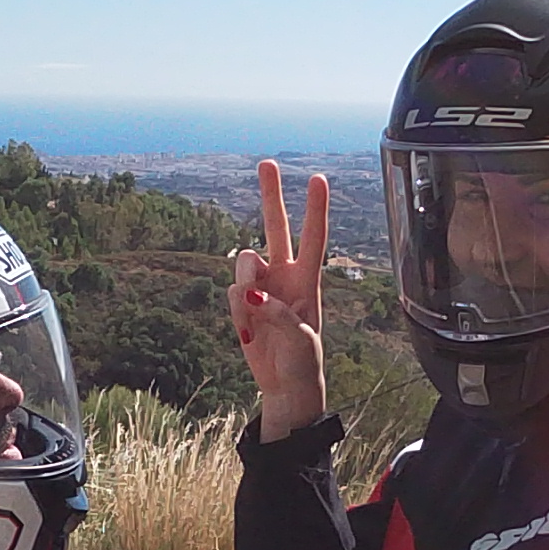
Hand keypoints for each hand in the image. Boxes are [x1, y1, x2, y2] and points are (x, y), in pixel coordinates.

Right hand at [229, 159, 330, 441]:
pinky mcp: (241, 303)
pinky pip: (230, 293)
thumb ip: (278, 313)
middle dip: (271, 195)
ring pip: (243, 262)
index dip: (315, 209)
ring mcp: (261, 287)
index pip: (313, 238)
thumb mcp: (300, 341)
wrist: (284, 386)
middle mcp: (284, 276)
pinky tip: (249, 335)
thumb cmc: (303, 363)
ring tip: (254, 316)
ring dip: (244, 285)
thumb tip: (250, 293)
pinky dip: (236, 314)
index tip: (318, 179)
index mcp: (308, 281)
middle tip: (267, 163)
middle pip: (276, 227)